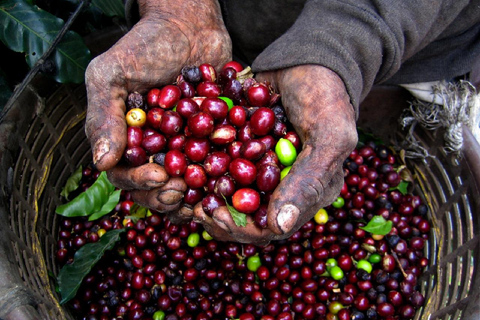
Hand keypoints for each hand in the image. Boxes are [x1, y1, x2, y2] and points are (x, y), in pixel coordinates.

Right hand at [84, 0, 230, 219]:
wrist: (190, 26)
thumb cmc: (145, 45)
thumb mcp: (112, 74)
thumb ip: (103, 116)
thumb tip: (101, 163)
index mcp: (125, 140)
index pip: (124, 174)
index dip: (139, 183)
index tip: (159, 176)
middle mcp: (153, 149)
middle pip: (154, 189)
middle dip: (166, 196)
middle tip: (181, 190)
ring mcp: (183, 148)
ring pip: (184, 187)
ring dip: (192, 198)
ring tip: (204, 197)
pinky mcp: (210, 143)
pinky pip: (214, 169)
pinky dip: (219, 181)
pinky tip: (227, 184)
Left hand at [193, 65, 357, 244]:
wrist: (306, 55)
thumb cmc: (325, 96)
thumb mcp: (327, 138)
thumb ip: (308, 182)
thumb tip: (279, 227)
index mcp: (307, 192)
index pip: (273, 228)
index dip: (243, 228)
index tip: (215, 216)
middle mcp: (282, 186)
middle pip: (247, 217)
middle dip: (219, 216)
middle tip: (196, 208)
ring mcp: (261, 167)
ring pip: (230, 196)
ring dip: (206, 197)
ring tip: (187, 192)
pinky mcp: (244, 148)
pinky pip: (221, 167)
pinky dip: (203, 169)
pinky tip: (186, 166)